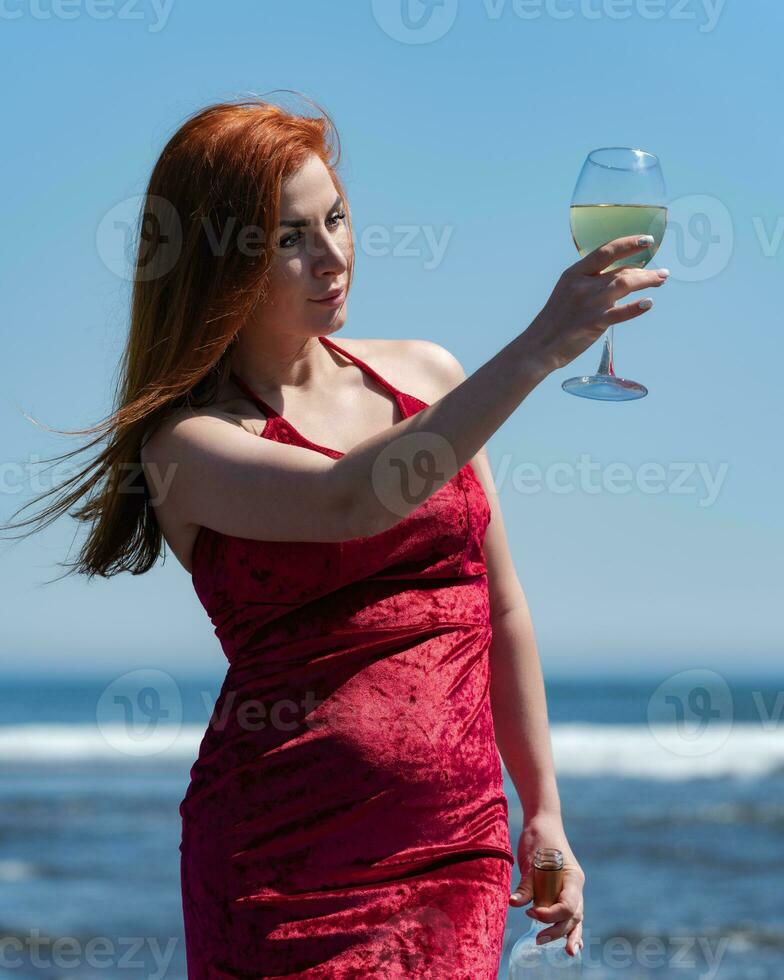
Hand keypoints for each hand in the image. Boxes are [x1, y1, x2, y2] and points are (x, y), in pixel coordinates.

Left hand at [509, 811, 584, 957]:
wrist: (542, 823)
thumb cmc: (539, 838)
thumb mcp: (532, 859)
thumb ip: (526, 884)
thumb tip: (514, 903)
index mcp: (573, 878)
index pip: (568, 905)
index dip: (551, 915)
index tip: (531, 913)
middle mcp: (575, 887)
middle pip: (572, 917)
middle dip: (557, 931)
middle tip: (538, 940)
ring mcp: (570, 890)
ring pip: (574, 918)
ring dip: (566, 934)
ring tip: (566, 952)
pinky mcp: (561, 892)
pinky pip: (567, 914)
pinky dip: (567, 928)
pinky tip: (566, 943)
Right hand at [520, 234, 668, 375]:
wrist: (540, 345)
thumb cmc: (556, 319)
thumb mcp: (568, 291)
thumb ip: (590, 281)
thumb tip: (621, 274)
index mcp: (574, 274)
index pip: (606, 251)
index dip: (629, 243)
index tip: (647, 240)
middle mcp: (583, 285)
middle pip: (621, 270)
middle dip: (645, 270)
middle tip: (662, 272)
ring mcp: (589, 303)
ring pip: (624, 285)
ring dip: (647, 281)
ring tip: (660, 280)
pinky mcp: (594, 322)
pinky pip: (621, 312)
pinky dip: (636, 307)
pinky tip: (648, 303)